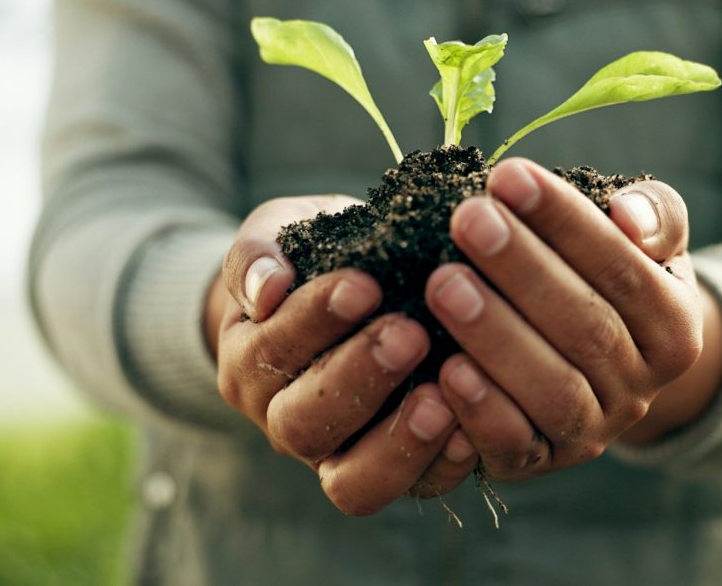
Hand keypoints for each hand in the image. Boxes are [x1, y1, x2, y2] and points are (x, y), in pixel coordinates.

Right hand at [206, 196, 478, 514]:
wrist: (345, 290)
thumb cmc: (312, 256)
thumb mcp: (278, 234)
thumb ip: (258, 254)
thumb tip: (267, 289)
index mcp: (250, 364)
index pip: (270, 354)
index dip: (312, 322)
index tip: (362, 284)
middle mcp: (285, 420)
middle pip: (304, 424)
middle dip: (357, 379)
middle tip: (410, 334)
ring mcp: (339, 456)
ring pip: (351, 481)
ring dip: (397, 441)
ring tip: (440, 398)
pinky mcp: (396, 472)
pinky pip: (415, 488)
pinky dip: (442, 465)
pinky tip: (472, 429)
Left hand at [425, 158, 721, 481]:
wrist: (607, 367)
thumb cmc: (613, 282)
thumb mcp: (647, 244)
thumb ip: (653, 216)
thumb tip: (628, 214)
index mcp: (675, 327)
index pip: (623, 267)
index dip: (565, 222)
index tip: (508, 176)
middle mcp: (641, 388)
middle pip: (585, 328)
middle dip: (521, 269)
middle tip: (467, 219)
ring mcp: (592, 432)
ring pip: (552, 390)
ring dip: (495, 335)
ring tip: (444, 284)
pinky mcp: (540, 462)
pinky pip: (515, 446)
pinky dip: (482, 412)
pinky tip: (444, 369)